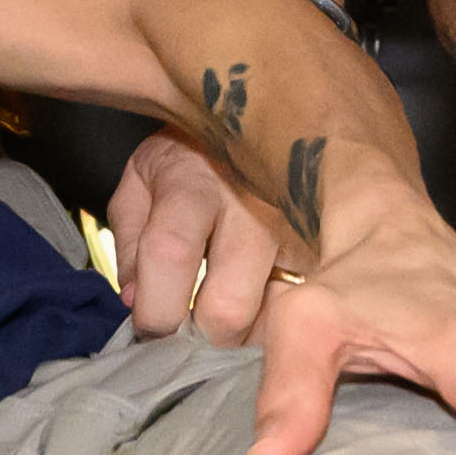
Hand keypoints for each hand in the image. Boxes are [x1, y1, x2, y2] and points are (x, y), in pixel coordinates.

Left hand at [104, 126, 293, 341]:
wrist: (255, 117)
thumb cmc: (190, 161)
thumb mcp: (141, 184)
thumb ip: (130, 244)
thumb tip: (136, 301)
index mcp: (194, 183)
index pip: (169, 256)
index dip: (154, 310)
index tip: (148, 328)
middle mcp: (252, 206)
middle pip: (229, 306)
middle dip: (202, 337)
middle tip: (190, 333)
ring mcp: (297, 231)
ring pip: (273, 317)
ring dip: (244, 336)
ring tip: (227, 320)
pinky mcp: (325, 250)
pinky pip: (302, 308)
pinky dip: (280, 323)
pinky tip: (263, 311)